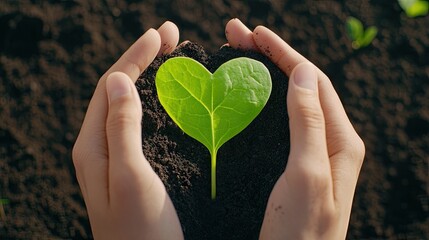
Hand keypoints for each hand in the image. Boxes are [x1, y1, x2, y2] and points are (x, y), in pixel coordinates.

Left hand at [72, 21, 183, 239]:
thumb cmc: (141, 229)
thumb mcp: (129, 176)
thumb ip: (121, 128)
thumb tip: (120, 79)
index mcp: (92, 145)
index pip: (111, 85)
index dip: (135, 56)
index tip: (160, 35)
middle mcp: (99, 147)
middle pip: (118, 91)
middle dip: (142, 60)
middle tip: (171, 37)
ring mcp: (117, 157)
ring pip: (131, 106)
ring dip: (150, 78)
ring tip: (173, 59)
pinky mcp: (136, 167)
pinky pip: (142, 125)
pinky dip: (156, 103)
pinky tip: (172, 98)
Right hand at [226, 19, 364, 238]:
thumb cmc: (301, 231)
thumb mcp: (308, 174)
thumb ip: (309, 123)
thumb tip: (302, 73)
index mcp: (340, 140)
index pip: (312, 81)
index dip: (284, 53)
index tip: (255, 34)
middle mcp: (328, 143)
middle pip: (299, 87)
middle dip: (270, 58)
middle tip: (235, 36)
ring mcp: (309, 154)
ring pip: (287, 103)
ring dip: (264, 77)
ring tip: (235, 57)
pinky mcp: (290, 166)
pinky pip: (278, 125)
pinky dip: (260, 104)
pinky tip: (242, 97)